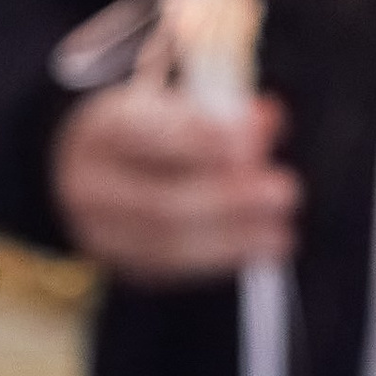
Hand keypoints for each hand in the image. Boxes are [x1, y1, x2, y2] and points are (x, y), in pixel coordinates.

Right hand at [51, 79, 297, 282]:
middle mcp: (90, 185)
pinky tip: (258, 249)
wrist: (98, 170)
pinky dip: (221, 260)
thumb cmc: (152, 130)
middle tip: (284, 192)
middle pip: (159, 202)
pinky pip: (172, 269)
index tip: (253, 144)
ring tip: (281, 234)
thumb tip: (268, 122)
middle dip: (229, 200)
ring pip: (168, 244)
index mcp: (103, 129)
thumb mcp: (181, 106)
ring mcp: (100, 233)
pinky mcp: (121, 265)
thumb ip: (223, 111)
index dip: (201, 139)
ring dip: (233, 240)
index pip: (146, 134)